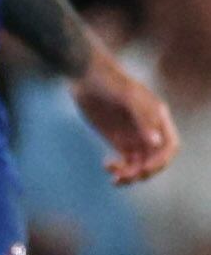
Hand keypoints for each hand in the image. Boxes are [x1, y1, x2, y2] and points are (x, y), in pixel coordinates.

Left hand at [71, 50, 179, 185]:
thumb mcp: (128, 96)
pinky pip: (125, 162)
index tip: (144, 168)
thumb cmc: (109, 82)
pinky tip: (108, 166)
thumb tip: (156, 143)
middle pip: (156, 159)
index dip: (161, 160)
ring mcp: (133, 136)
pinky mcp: (117, 140)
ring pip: (140, 164)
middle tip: (125, 175)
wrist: (84, 76)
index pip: (170, 146)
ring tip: (115, 178)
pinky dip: (120, 169)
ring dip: (131, 175)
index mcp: (158, 118)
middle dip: (144, 171)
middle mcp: (149, 130)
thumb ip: (143, 118)